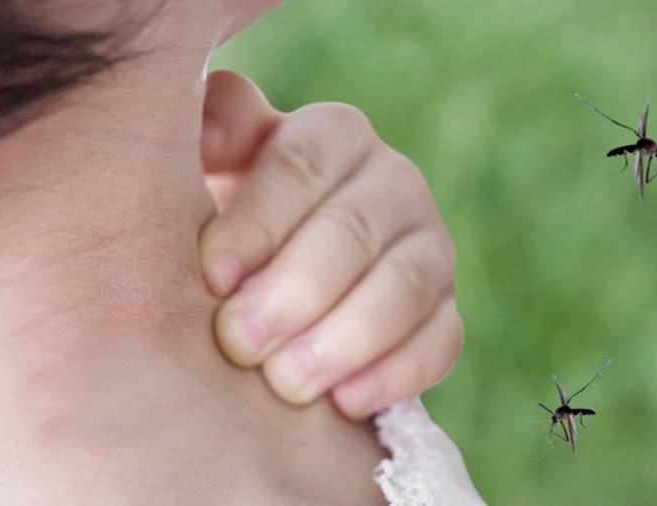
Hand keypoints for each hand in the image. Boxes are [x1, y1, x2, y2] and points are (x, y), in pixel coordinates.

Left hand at [198, 71, 462, 418]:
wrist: (281, 284)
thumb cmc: (237, 226)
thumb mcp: (213, 170)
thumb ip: (214, 136)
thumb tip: (213, 119)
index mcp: (333, 137)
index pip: (302, 164)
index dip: (258, 221)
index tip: (211, 277)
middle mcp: (393, 184)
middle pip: (354, 228)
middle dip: (297, 290)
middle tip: (240, 342)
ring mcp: (429, 248)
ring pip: (406, 285)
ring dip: (346, 337)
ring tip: (288, 385)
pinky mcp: (445, 311)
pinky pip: (441, 340)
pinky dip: (397, 373)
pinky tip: (346, 403)